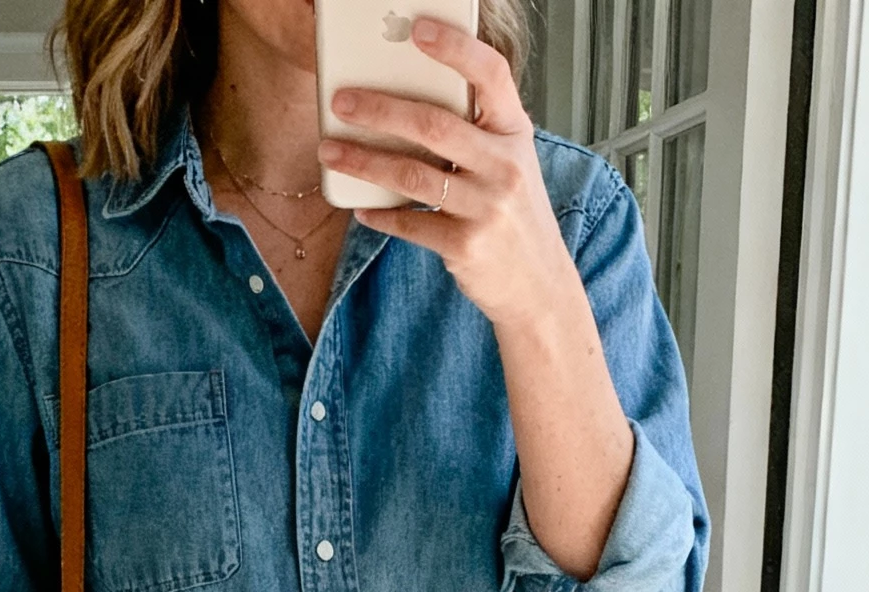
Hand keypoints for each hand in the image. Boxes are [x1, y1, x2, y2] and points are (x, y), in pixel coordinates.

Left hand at [319, 19, 571, 328]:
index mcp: (515, 132)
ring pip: (412, 175)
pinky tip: (361, 208)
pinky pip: (410, 224)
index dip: (455, 48)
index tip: (418, 30)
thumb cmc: (513, 213)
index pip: (491, 74)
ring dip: (364, 161)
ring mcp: (486, 208)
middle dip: (379, 109)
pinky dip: (381, 216)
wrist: (538, 284)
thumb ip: (474, 131)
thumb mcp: (508, 162)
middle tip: (342, 101)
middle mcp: (505, 166)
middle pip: (433, 125)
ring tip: (330, 151)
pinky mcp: (466, 247)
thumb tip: (403, 102)